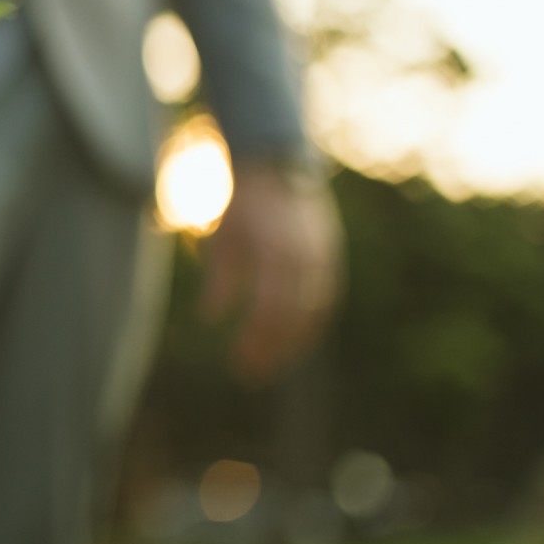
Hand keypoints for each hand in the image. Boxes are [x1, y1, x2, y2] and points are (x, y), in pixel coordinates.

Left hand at [200, 160, 342, 383]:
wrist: (279, 170)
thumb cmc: (244, 206)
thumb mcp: (224, 238)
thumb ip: (220, 277)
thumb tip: (211, 317)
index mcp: (274, 252)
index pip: (269, 309)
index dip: (256, 340)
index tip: (239, 362)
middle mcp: (304, 258)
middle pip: (292, 318)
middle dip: (272, 350)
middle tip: (250, 374)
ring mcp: (322, 259)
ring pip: (313, 314)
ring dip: (293, 344)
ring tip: (270, 365)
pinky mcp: (331, 259)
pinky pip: (325, 302)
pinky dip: (311, 326)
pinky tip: (293, 344)